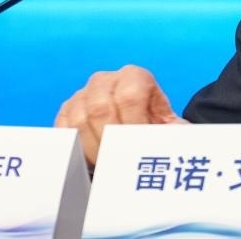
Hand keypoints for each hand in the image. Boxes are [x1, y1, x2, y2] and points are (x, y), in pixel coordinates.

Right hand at [54, 65, 185, 165]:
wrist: (135, 123)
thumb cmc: (152, 125)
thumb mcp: (168, 124)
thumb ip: (174, 131)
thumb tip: (178, 143)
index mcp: (134, 76)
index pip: (129, 96)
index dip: (133, 124)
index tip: (138, 147)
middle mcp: (106, 80)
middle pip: (100, 108)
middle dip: (110, 141)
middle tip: (120, 162)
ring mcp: (83, 94)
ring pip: (79, 120)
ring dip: (92, 148)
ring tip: (107, 164)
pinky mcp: (66, 110)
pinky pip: (63, 129)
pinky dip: (75, 147)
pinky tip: (90, 160)